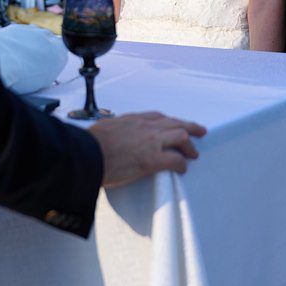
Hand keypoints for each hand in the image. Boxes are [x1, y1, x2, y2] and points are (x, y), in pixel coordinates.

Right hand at [89, 112, 206, 187]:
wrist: (86, 155)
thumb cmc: (88, 145)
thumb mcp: (103, 129)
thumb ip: (114, 130)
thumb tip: (111, 137)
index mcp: (132, 119)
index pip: (157, 117)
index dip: (169, 121)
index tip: (175, 124)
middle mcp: (144, 127)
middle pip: (174, 123)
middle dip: (189, 127)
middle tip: (200, 131)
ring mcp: (150, 142)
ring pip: (180, 136)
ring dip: (189, 145)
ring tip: (194, 153)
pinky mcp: (152, 160)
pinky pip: (175, 159)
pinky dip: (181, 163)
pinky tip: (183, 169)